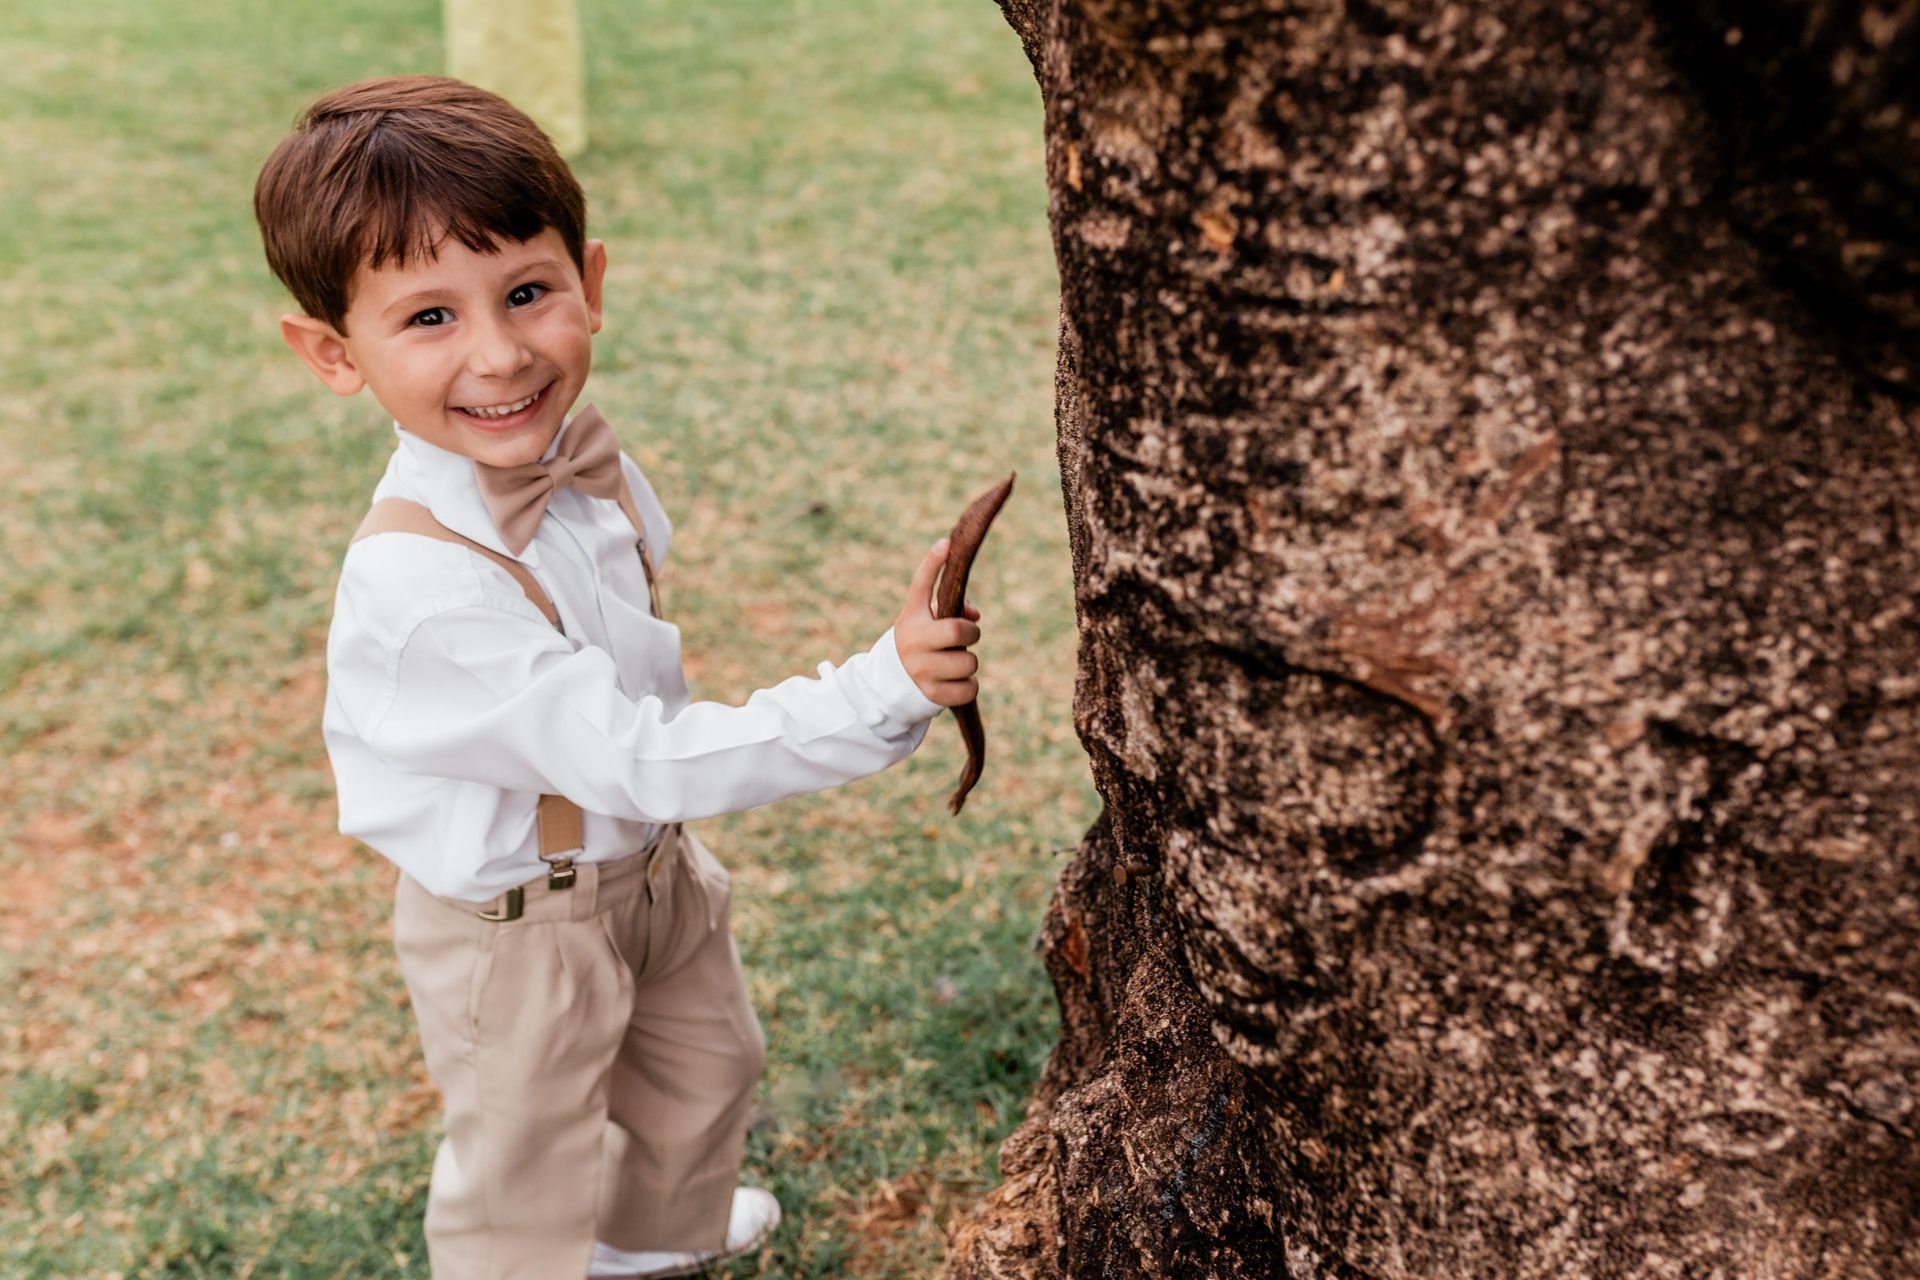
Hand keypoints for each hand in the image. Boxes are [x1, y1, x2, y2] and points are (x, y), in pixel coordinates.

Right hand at [893, 537, 983, 707]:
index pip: (921, 585)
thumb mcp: (926, 624)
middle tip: (967, 637)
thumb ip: (950, 609)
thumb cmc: (920, 645)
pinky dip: (967, 685)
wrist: (891, 685)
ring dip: (968, 663)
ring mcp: (921, 669)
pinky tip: (953, 684)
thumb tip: (974, 614)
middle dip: (971, 633)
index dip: (933, 563)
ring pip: (968, 662)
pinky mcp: (932, 694)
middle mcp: (913, 641)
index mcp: (912, 618)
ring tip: (953, 666)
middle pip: (957, 631)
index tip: (945, 543)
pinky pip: (969, 687)